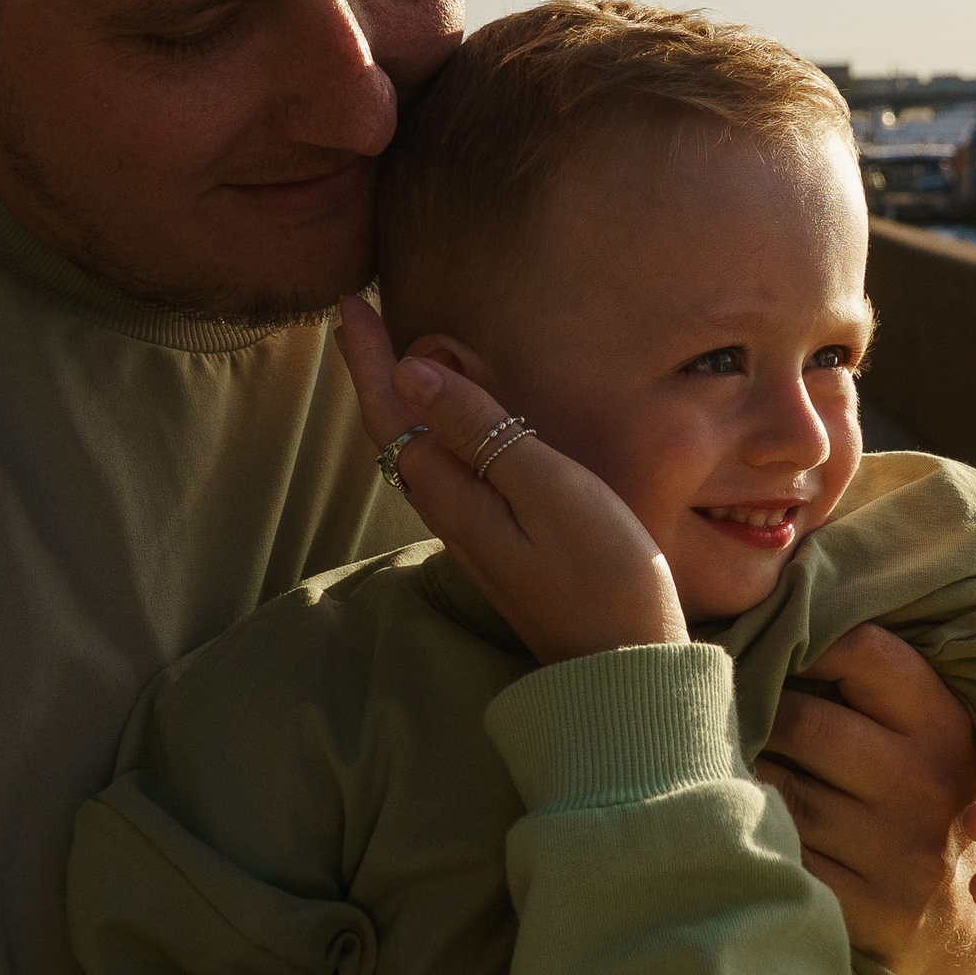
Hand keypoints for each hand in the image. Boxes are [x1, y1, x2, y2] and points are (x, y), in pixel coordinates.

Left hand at [334, 296, 685, 662]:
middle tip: (358, 318)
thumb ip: (480, 430)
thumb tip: (411, 372)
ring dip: (405, 402)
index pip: (393, 413)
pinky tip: (456, 423)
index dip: (367, 358)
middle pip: (397, 433)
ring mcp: (481, 538)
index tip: (347, 303)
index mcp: (454, 497)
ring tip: (395, 354)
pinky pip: (456, 475)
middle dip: (376, 373)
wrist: (628, 670)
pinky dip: (443, 433)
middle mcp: (454, 517)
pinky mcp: (509, 549)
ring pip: (424, 455)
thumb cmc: (602, 573)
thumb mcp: (546, 487)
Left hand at [753, 624, 975, 974]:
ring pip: (777, 789)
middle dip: (756, 715)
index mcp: (942, 724)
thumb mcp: (917, 732)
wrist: (954, 920)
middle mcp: (925, 784)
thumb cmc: (910, 797)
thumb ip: (863, 677)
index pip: (861, 649)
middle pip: (801, 721)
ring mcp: (896, 853)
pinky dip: (748, 834)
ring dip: (741, 774)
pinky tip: (738, 823)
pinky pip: (776, 852)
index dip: (804, 642)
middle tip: (722, 712)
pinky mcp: (863, 909)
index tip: (774, 652)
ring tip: (723, 764)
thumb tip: (763, 612)